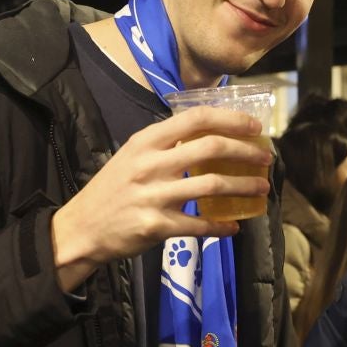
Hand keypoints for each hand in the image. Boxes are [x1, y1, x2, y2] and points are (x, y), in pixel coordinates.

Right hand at [51, 107, 272, 292]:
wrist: (81, 228)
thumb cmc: (112, 189)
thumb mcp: (132, 156)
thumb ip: (165, 145)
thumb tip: (207, 136)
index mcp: (146, 142)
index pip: (196, 119)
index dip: (231, 119)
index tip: (254, 127)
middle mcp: (151, 164)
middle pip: (211, 148)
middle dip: (246, 152)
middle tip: (265, 158)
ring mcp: (154, 195)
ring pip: (212, 186)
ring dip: (243, 187)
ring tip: (260, 189)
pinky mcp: (156, 225)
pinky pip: (199, 224)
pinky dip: (221, 225)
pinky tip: (234, 226)